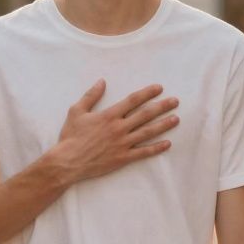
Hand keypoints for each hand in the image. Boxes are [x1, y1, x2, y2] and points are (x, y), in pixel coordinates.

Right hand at [48, 80, 178, 184]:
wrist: (67, 162)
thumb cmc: (71, 136)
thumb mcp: (76, 111)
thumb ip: (91, 96)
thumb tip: (101, 81)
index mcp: (109, 115)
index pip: (133, 100)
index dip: (147, 93)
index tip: (159, 88)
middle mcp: (119, 128)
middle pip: (145, 114)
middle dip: (162, 106)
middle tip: (175, 101)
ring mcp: (122, 144)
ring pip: (148, 132)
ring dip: (163, 125)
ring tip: (176, 119)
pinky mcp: (122, 158)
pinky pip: (143, 152)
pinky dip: (156, 148)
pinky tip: (167, 143)